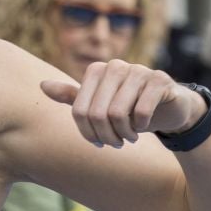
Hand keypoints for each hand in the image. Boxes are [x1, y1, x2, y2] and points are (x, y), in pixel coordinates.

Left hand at [41, 62, 201, 148]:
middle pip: (97, 114)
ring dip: (124, 133)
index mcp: (97, 71)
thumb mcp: (99, 103)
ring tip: (130, 137)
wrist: (168, 106)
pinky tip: (143, 126)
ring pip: (118, 114)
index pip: (79, 111)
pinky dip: (141, 126)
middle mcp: (116, 66)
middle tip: (116, 143)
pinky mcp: (159, 80)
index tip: (99, 142)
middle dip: (106, 136)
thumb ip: (73, 96)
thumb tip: (42, 85)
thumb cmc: (129, 106)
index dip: (87, 133)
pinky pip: (142, 111)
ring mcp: (138, 70)